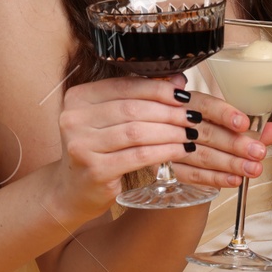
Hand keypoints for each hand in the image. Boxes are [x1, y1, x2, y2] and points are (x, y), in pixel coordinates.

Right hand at [54, 75, 267, 214]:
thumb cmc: (99, 151)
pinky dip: (164, 151)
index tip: (188, 94)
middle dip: (173, 112)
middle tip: (200, 116)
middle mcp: (75, 116)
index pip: (127, 86)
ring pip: (138, 130)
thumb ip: (140, 100)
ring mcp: (81, 143)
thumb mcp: (113, 120)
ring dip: (173, 131)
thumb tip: (178, 80)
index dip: (162, 89)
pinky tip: (182, 150)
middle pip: (135, 108)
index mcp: (81, 96)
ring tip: (195, 133)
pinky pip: (137, 155)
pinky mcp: (93, 169)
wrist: (71, 191)